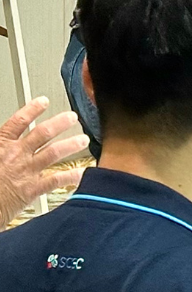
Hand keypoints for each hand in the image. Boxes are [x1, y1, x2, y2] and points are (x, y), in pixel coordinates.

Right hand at [0, 98, 88, 225]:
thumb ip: (2, 143)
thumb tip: (7, 135)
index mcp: (1, 146)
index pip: (18, 122)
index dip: (32, 110)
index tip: (43, 101)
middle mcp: (15, 155)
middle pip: (43, 133)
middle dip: (60, 123)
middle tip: (72, 117)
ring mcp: (25, 171)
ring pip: (54, 153)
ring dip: (71, 145)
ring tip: (83, 140)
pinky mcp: (30, 189)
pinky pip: (56, 180)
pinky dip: (71, 176)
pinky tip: (82, 172)